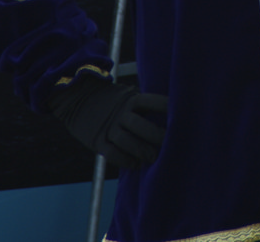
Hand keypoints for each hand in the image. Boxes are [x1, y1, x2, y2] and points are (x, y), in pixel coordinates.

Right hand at [48, 78, 167, 167]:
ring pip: (126, 141)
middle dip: (156, 136)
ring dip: (142, 151)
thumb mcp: (126, 94)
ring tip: (154, 158)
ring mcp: (108, 127)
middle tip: (170, 145)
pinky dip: (125, 161)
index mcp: (130, 99)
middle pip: (140, 125)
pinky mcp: (97, 141)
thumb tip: (171, 115)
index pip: (151, 102)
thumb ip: (143, 104)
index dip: (165, 108)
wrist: (78, 99)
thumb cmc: (112, 100)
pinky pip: (112, 153)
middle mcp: (120, 113)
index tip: (182, 115)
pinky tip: (135, 164)